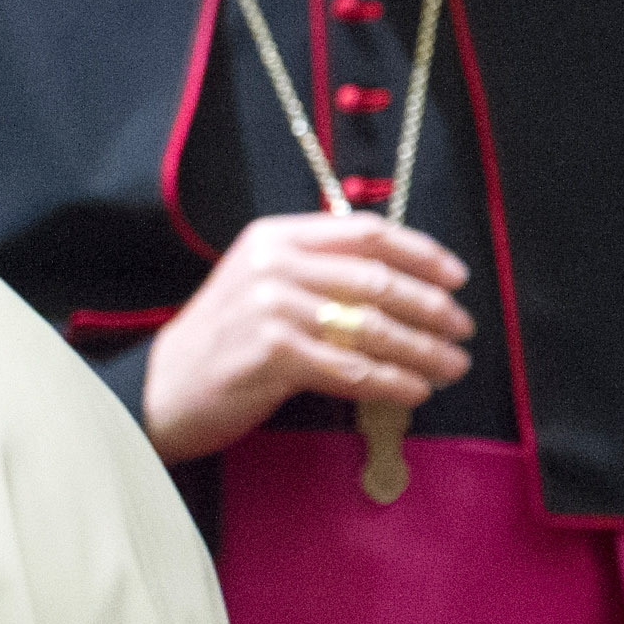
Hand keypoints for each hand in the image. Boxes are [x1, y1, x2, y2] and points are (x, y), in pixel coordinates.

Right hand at [139, 213, 474, 463]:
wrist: (160, 390)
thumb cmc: (222, 343)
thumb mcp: (261, 287)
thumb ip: (317, 273)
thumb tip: (400, 284)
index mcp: (275, 237)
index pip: (366, 232)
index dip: (421, 253)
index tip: (457, 278)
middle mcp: (273, 265)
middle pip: (377, 280)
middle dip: (431, 308)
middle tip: (462, 330)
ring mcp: (270, 308)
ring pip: (371, 328)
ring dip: (422, 351)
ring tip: (451, 367)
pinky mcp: (271, 354)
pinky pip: (352, 369)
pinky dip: (392, 382)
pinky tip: (414, 392)